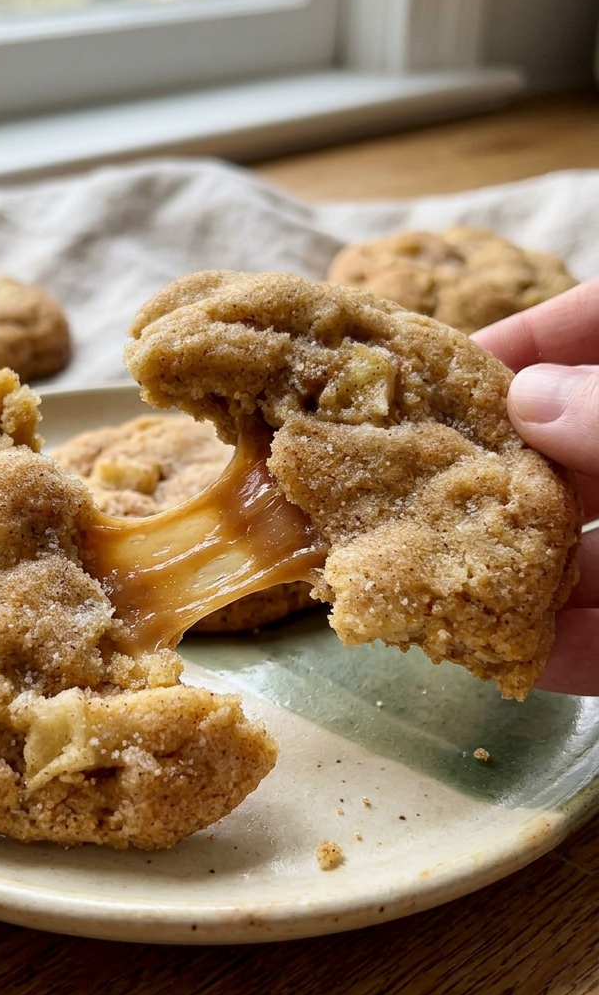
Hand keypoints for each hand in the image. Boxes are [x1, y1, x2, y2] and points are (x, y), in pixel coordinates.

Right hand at [474, 275, 598, 695]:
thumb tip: (530, 398)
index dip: (535, 336)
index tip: (451, 364)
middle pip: (576, 445)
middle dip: (498, 465)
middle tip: (412, 479)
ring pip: (585, 550)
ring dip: (515, 568)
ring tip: (435, 575)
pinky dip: (569, 651)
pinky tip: (513, 659)